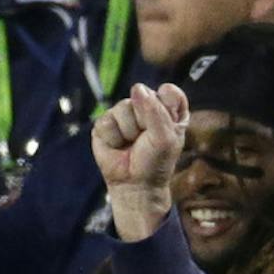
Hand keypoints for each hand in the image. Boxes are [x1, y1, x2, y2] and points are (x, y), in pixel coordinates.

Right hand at [92, 80, 186, 238]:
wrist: (135, 185)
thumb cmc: (155, 163)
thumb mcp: (164, 138)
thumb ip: (155, 111)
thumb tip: (137, 88)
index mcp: (167, 109)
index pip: (168, 92)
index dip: (166, 107)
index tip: (167, 128)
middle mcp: (145, 107)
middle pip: (143, 95)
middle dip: (146, 121)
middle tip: (146, 140)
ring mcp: (124, 113)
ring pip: (124, 107)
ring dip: (129, 131)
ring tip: (132, 145)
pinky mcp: (106, 123)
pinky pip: (107, 121)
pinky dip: (114, 138)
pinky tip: (118, 147)